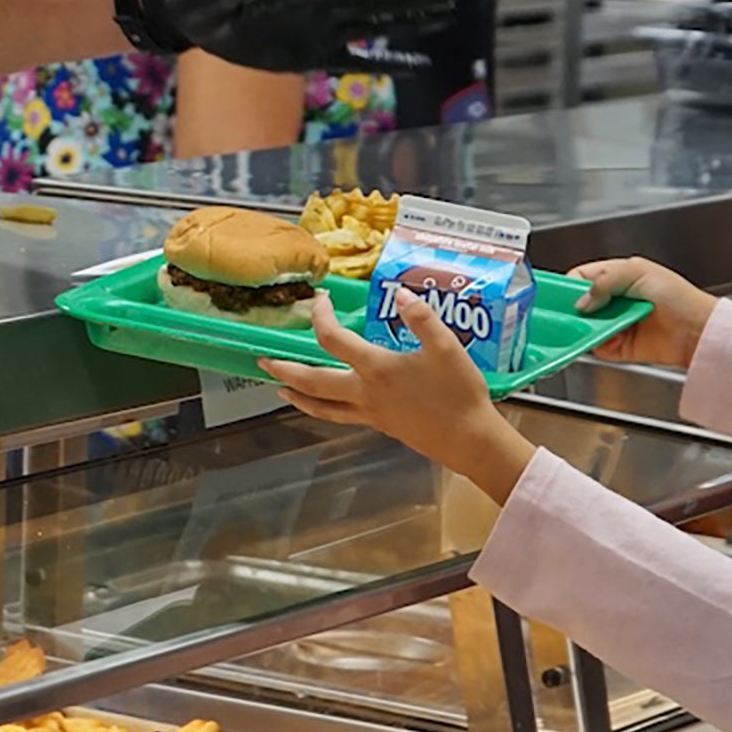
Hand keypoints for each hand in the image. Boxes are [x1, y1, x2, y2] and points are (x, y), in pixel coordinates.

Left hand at [138, 0, 464, 75]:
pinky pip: (354, 60)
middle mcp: (316, 7)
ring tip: (443, 16)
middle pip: (372, 2)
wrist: (189, 12)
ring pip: (372, 26)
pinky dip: (384, 64)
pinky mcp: (310, 54)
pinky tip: (414, 66)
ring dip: (407, 22)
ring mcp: (317, 30)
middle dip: (410, 0)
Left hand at [262, 293, 537, 498]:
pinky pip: (338, 417)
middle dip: (285, 369)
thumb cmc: (459, 392)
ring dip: (296, 396)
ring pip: (321, 407)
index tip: (318, 300)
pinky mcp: (378, 426)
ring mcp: (369, 413)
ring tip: (278, 388)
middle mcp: (364, 393)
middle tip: (262, 360)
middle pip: (313, 382)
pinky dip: (320, 410)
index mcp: (377, 368)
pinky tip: (320, 406)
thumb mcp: (446, 348)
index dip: (320, 317)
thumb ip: (422, 318)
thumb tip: (399, 292)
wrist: (469, 439)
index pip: (333, 339)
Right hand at [566, 257, 721, 369]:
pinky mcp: (622, 347)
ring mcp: (617, 324)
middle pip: (579, 305)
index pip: (581, 278)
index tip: (556, 295)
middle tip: (566, 314)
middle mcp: (616, 300)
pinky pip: (598, 348)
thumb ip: (603, 282)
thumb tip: (581, 301)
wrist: (698, 330)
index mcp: (619, 276)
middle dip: (573, 310)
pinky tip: (606, 340)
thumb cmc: (679, 297)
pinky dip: (597, 346)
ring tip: (588, 327)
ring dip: (585, 329)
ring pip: (586, 327)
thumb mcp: (637, 273)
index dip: (568, 285)